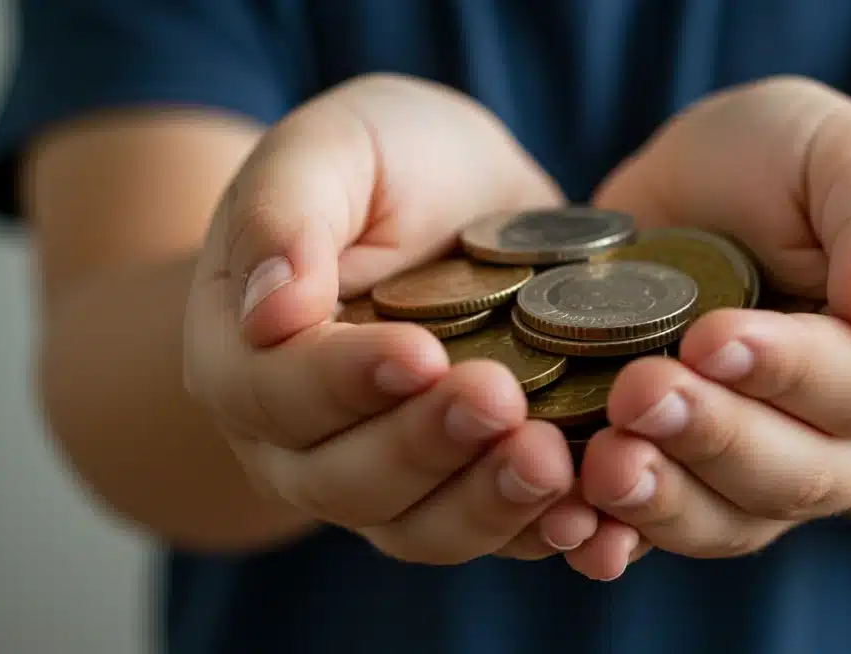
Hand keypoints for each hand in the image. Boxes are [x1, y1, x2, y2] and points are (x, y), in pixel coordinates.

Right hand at [183, 75, 597, 562]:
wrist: (459, 197)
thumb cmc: (381, 163)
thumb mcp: (329, 149)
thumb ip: (283, 214)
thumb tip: (265, 312)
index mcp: (250, 357)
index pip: (278, 392)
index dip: (346, 383)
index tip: (420, 355)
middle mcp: (305, 442)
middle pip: (349, 481)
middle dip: (428, 448)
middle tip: (501, 404)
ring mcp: (389, 479)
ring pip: (424, 528)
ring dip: (489, 506)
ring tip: (554, 466)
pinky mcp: (469, 489)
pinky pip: (500, 535)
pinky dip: (548, 534)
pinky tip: (601, 524)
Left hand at [564, 77, 850, 577]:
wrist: (712, 195)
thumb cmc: (792, 164)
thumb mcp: (846, 152)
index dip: (790, 371)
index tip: (711, 336)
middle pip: (799, 472)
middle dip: (715, 437)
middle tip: (638, 394)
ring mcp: (779, 477)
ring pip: (733, 518)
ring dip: (665, 500)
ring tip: (601, 465)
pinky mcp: (699, 488)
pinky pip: (667, 531)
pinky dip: (620, 536)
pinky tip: (574, 526)